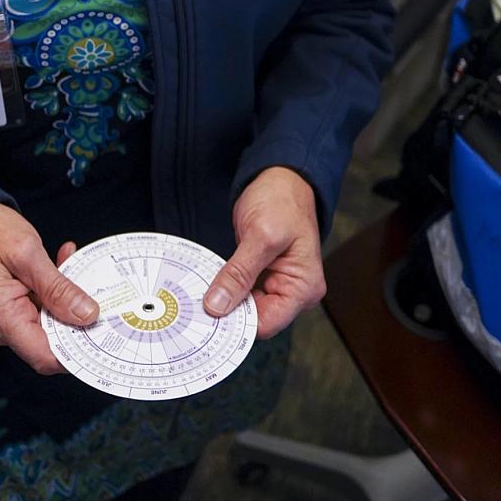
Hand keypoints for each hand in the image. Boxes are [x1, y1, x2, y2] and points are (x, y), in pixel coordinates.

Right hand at [0, 203, 97, 374]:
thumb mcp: (28, 253)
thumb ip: (58, 288)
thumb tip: (86, 315)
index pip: (44, 356)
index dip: (76, 352)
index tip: (100, 334)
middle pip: (47, 341)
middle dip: (73, 317)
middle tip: (91, 290)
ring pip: (44, 324)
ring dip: (61, 299)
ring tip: (69, 264)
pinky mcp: (1, 312)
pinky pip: (33, 312)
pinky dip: (48, 293)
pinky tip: (57, 267)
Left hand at [203, 167, 324, 338]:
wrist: (280, 176)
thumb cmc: (282, 200)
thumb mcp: (260, 236)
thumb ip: (239, 273)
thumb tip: (218, 305)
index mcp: (303, 288)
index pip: (266, 324)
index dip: (237, 323)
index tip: (207, 316)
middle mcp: (294, 292)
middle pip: (255, 319)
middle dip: (228, 312)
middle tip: (197, 305)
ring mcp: (278, 283)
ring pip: (245, 306)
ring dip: (224, 300)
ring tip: (199, 294)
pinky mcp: (263, 274)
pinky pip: (242, 290)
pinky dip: (226, 288)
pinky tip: (210, 284)